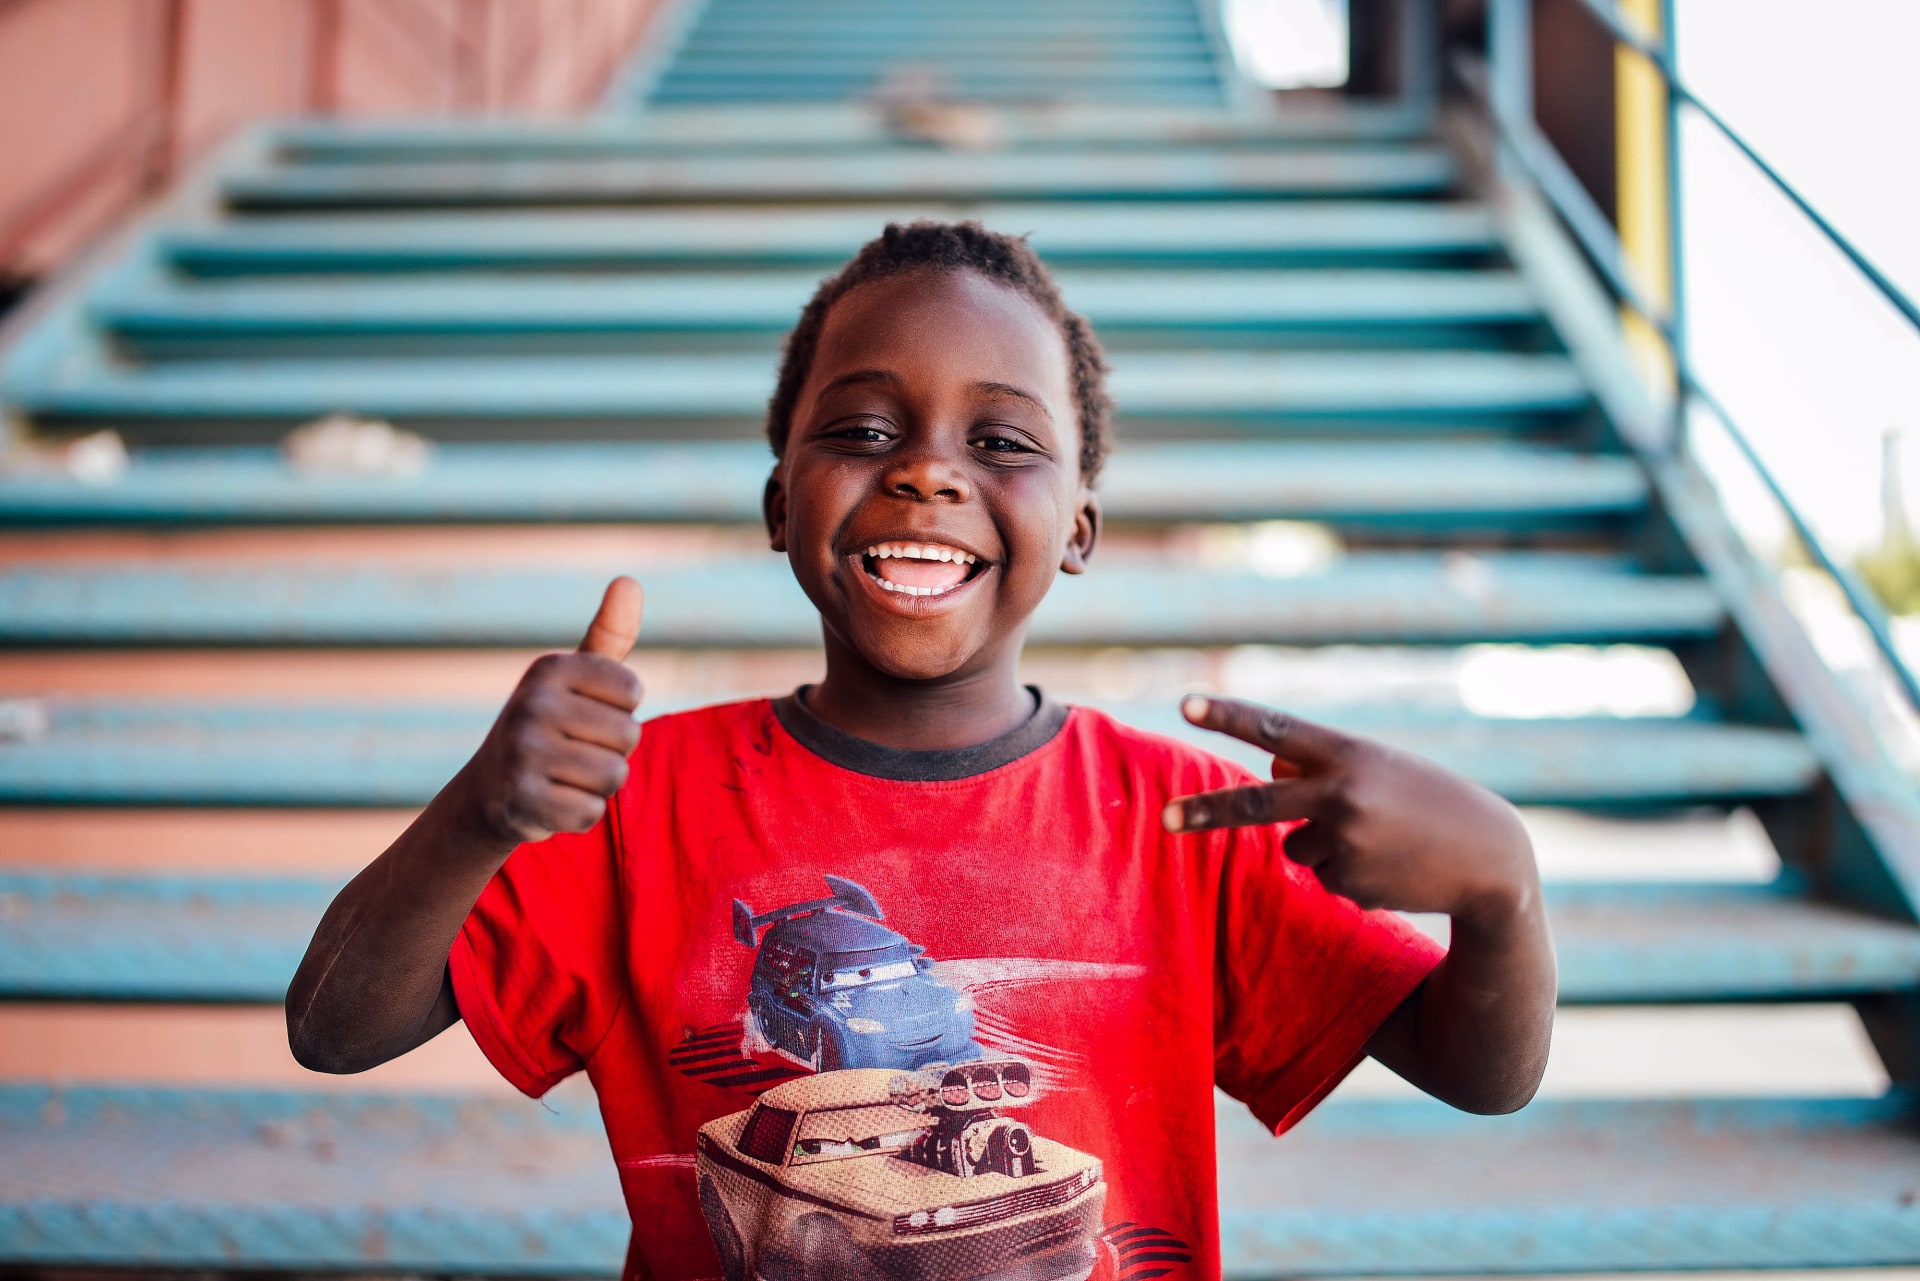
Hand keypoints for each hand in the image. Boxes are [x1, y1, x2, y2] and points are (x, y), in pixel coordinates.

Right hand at [459, 577, 644, 848]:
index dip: (619, 711)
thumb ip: (609, 634)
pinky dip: (580, 814)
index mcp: (549, 668)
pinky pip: (591, 811)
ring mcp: (523, 752)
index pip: (632, 691)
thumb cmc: (550, 726)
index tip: (585, 714)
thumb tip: (629, 580)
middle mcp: (531, 703)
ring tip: (564, 776)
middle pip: (628, 736)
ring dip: (598, 785)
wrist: (488, 792)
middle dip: (611, 752)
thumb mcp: (575, 678)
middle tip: (572, 752)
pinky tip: (551, 801)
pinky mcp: (522, 800)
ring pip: (614, 776)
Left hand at [1162, 695, 1536, 923]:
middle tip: (1163, 818)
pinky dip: (1347, 873)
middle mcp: (1342, 794)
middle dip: (1204, 813)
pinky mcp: (1351, 882)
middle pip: (1255, 805)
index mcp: (1349, 753)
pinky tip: (1389, 868)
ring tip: (1380, 842)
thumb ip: (1321, 764)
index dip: (1228, 716)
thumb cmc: (1428, 802)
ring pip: (1295, 847)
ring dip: (1323, 846)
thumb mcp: (1379, 768)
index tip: (1186, 705)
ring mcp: (1345, 841)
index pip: (1276, 729)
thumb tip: (1266, 771)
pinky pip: (1323, 877)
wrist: (1489, 859)